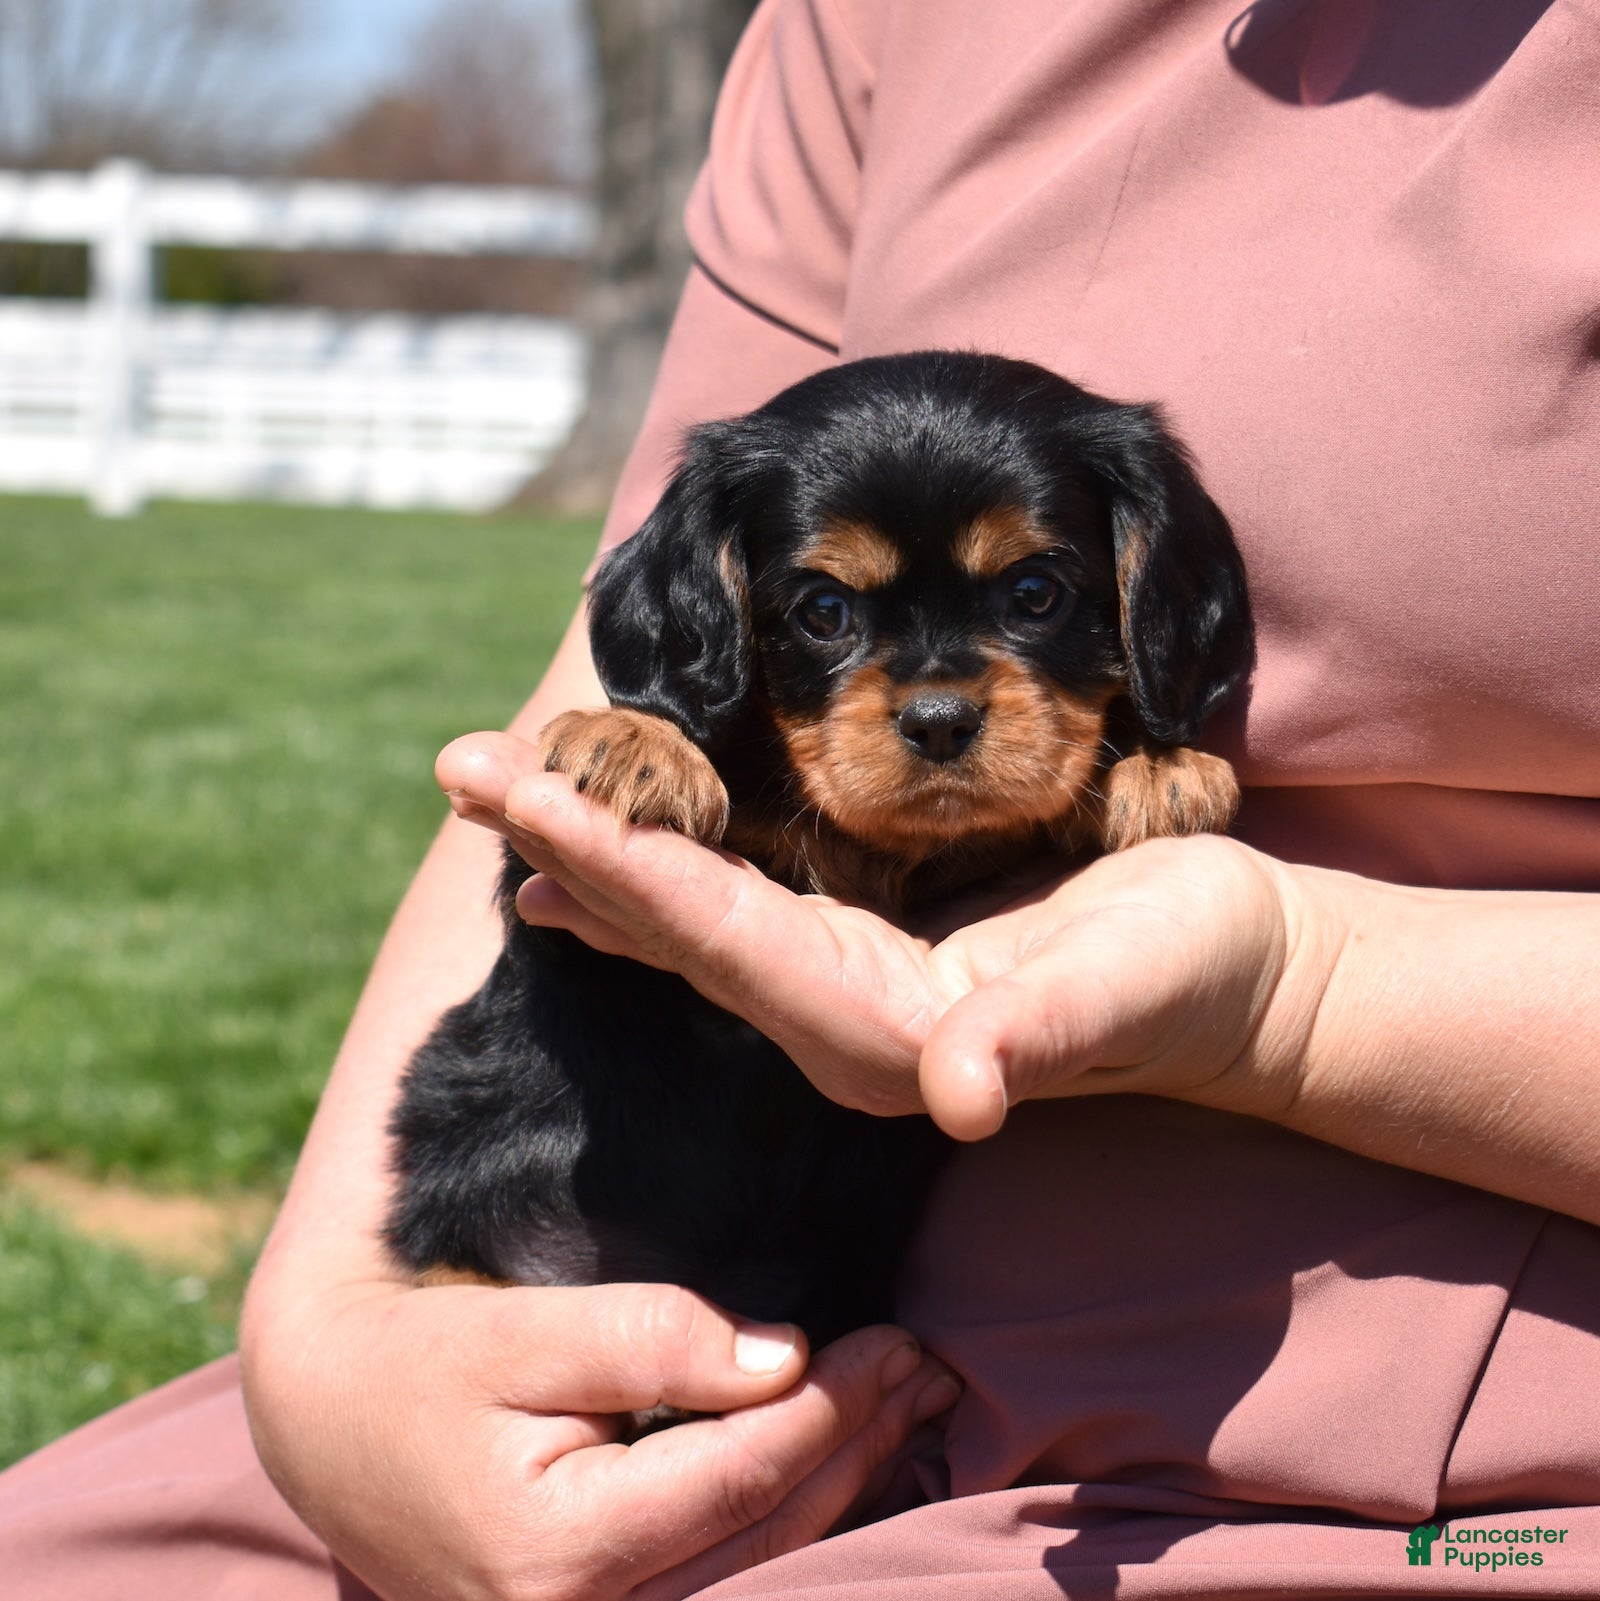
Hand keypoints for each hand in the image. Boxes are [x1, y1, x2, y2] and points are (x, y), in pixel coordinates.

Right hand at [243, 1276, 956, 1600]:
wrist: (328, 1426)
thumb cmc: (419, 1364)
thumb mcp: (520, 1331)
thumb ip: (649, 1338)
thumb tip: (784, 1355)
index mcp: (558, 1556)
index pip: (740, 1475)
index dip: (830, 1405)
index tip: (896, 1338)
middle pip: (767, 1533)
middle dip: (860, 1443)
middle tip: (928, 1366)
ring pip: (760, 1568)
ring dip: (844, 1483)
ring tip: (910, 1408)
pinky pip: (725, 1577)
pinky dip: (794, 1521)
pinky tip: (844, 1468)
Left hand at [438, 731, 1340, 1140]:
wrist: (1228, 984)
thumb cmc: (1190, 975)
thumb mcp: (1127, 989)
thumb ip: (1039, 1036)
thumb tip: (960, 1091)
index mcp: (881, 1032)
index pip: (722, 938)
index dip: (623, 867)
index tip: (524, 795)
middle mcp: (836, 1019)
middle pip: (672, 928)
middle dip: (565, 843)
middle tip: (458, 766)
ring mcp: (841, 987)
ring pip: (685, 917)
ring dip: (590, 851)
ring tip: (498, 793)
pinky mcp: (863, 949)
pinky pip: (728, 910)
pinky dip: (653, 875)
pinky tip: (593, 856)